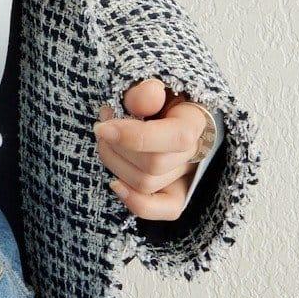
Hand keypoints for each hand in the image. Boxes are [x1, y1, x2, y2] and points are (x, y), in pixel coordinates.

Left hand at [93, 78, 212, 219]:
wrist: (160, 110)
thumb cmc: (152, 98)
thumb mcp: (149, 87)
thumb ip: (145, 91)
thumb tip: (144, 100)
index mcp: (196, 120)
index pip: (177, 137)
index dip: (135, 136)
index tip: (102, 127)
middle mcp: (197, 151)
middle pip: (155, 164)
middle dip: (117, 148)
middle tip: (102, 128)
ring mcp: (187, 175)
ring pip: (147, 184)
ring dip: (115, 164)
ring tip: (106, 140)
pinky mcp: (177, 194)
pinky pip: (165, 210)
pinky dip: (136, 202)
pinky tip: (115, 184)